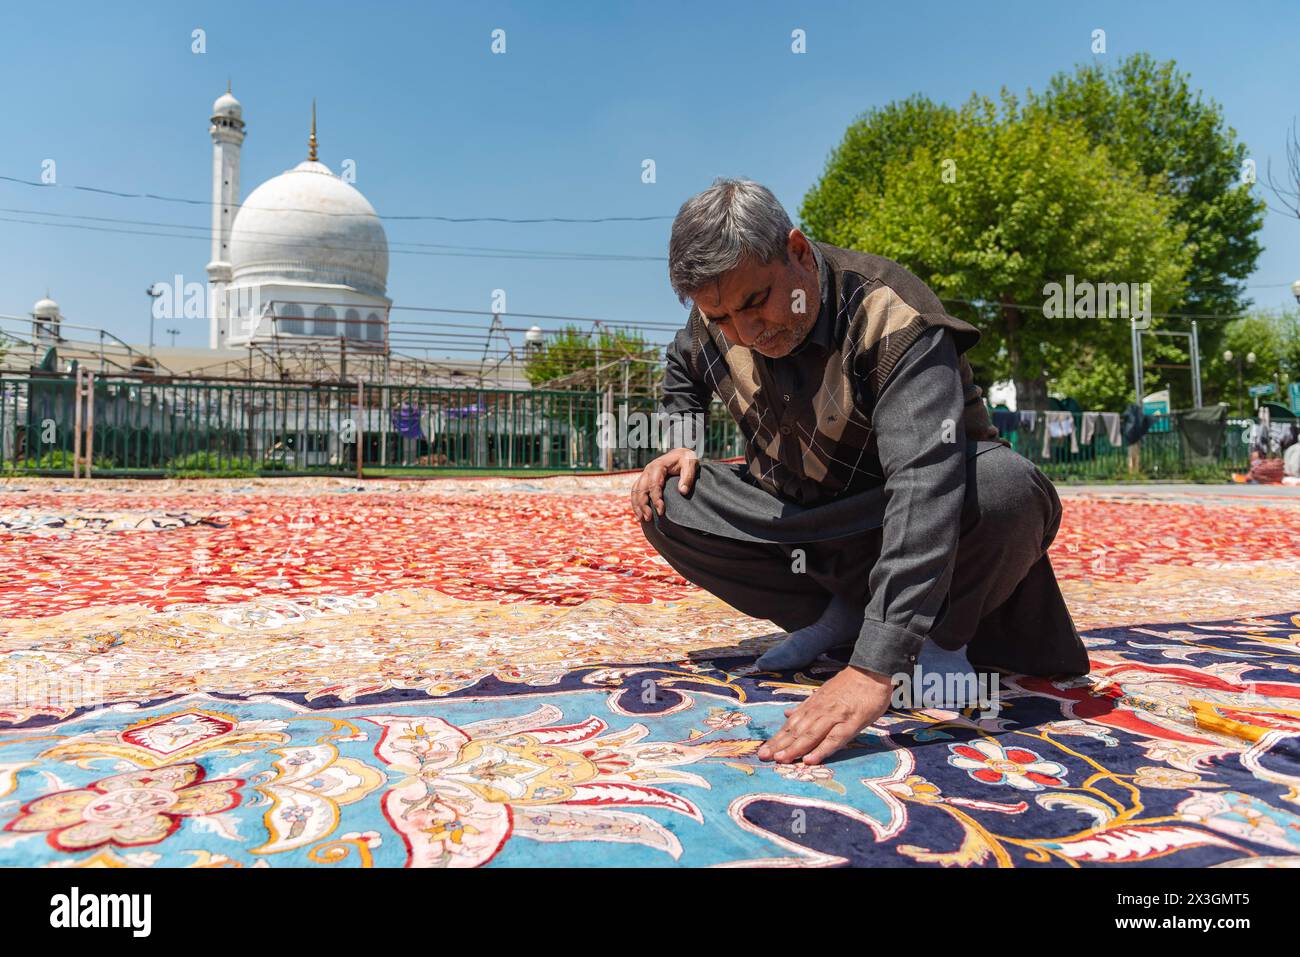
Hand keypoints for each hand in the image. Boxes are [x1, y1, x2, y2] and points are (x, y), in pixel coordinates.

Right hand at [630, 447, 698, 521]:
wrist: (681, 453)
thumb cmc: (686, 459)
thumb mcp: (690, 464)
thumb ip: (688, 477)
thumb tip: (682, 491)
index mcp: (658, 466)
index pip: (654, 485)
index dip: (656, 499)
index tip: (661, 512)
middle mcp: (648, 470)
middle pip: (641, 489)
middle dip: (643, 505)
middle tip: (649, 518)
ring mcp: (645, 474)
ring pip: (635, 491)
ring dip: (637, 505)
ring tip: (642, 519)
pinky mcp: (644, 479)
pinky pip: (635, 491)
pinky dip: (635, 502)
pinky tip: (639, 513)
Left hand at [757, 665, 892, 764]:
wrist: (871, 671)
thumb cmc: (850, 685)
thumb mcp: (823, 693)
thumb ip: (806, 706)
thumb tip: (786, 714)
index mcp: (813, 705)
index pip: (791, 724)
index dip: (777, 738)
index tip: (763, 750)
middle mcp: (820, 710)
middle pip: (797, 730)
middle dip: (780, 745)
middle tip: (763, 757)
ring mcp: (835, 716)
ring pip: (811, 735)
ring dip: (795, 748)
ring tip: (780, 760)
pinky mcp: (851, 722)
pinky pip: (834, 739)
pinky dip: (821, 750)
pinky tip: (811, 760)